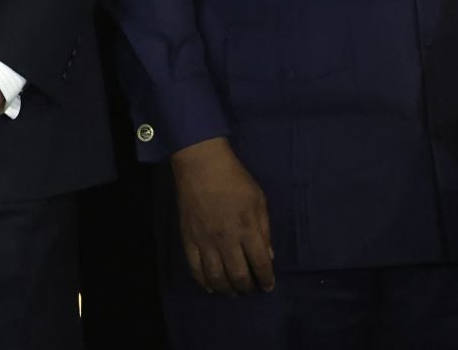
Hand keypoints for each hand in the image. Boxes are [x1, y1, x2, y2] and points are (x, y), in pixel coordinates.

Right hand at [170, 137, 274, 293]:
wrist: (201, 164)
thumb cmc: (235, 179)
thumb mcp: (259, 200)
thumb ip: (265, 229)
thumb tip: (268, 256)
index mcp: (247, 228)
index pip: (260, 264)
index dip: (266, 279)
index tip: (268, 286)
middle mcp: (227, 239)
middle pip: (238, 275)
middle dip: (247, 287)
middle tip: (250, 289)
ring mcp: (205, 240)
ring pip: (216, 276)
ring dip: (227, 289)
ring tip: (233, 292)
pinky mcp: (188, 238)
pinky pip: (195, 267)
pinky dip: (203, 282)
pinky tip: (211, 287)